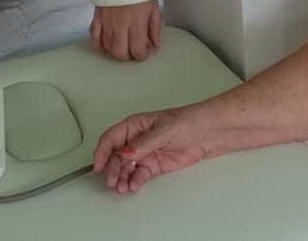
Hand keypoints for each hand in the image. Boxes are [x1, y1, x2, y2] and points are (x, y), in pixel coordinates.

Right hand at [90, 0, 161, 61]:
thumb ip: (155, 29)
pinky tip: (106, 45)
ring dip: (114, 51)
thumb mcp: (154, 9)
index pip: (137, 50)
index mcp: (136, 23)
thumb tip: (155, 46)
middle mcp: (120, 26)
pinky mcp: (97, 18)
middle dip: (127, 57)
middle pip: (119, 53)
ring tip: (122, 46)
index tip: (144, 53)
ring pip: (107, 47)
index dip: (141, 56)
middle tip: (132, 51)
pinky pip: (94, 37)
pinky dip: (99, 44)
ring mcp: (106, 23)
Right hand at [91, 107, 209, 194]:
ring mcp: (145, 153)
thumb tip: (126, 152)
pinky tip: (133, 186)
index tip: (97, 164)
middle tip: (112, 181)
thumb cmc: (189, 121)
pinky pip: (139, 175)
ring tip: (122, 187)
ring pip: (126, 168)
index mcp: (135, 125)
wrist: (210, 133)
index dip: (102, 151)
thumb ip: (144, 143)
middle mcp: (137, 140)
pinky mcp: (155, 165)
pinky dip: (134, 181)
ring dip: (122, 178)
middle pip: (116, 156)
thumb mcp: (165, 130)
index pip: (112, 138)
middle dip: (112, 169)